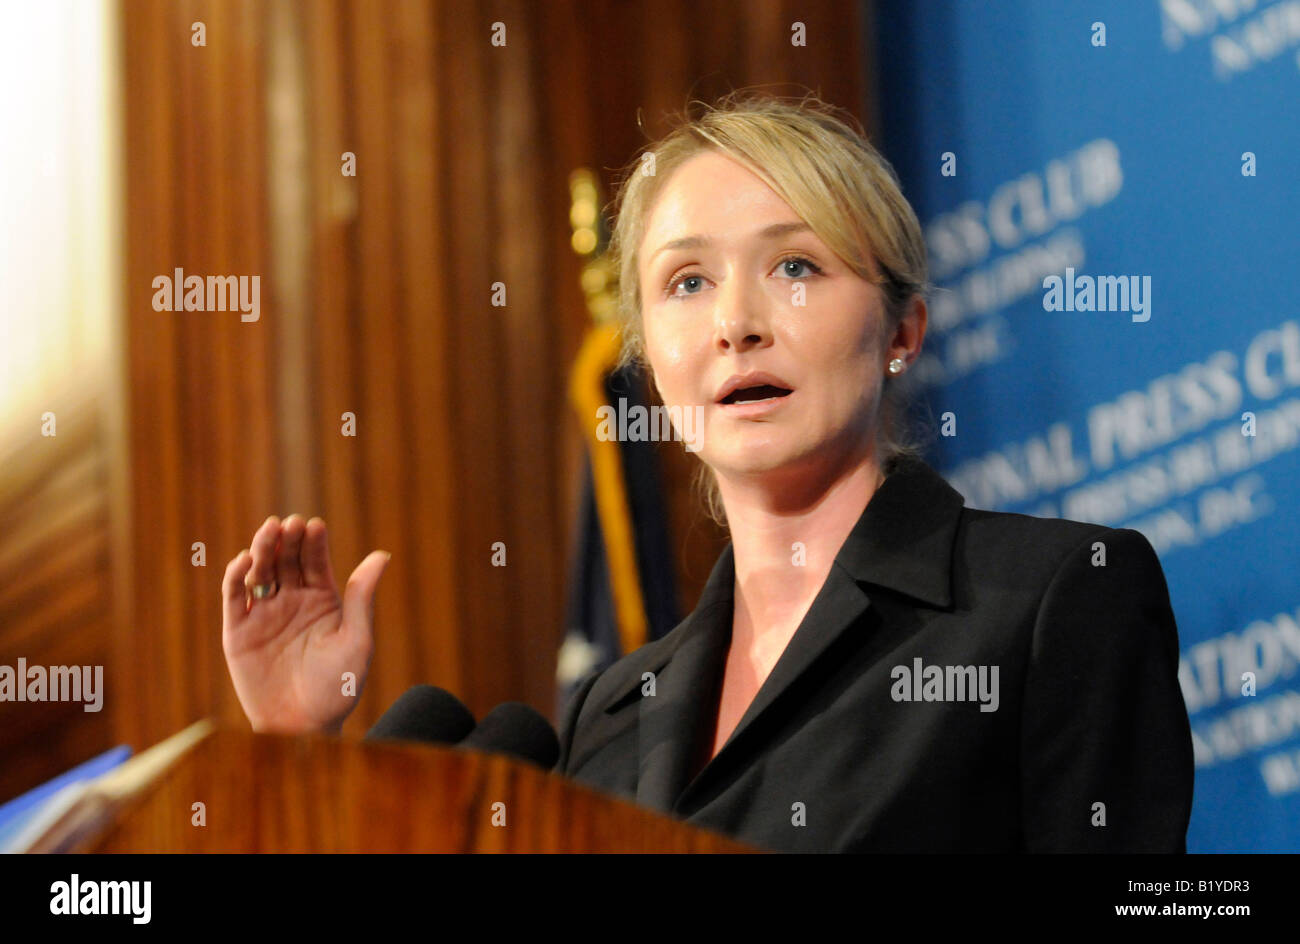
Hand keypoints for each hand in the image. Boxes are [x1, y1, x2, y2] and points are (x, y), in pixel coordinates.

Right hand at [221, 514, 389, 733]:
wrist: (304, 727)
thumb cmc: (337, 687)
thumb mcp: (357, 640)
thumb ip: (363, 598)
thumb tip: (382, 555)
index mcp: (322, 600)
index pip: (316, 561)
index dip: (314, 542)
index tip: (314, 526)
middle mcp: (292, 601)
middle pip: (286, 560)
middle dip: (287, 540)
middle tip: (289, 524)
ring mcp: (264, 613)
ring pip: (260, 572)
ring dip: (262, 550)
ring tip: (268, 532)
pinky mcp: (237, 631)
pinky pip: (233, 598)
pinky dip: (235, 576)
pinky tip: (244, 561)